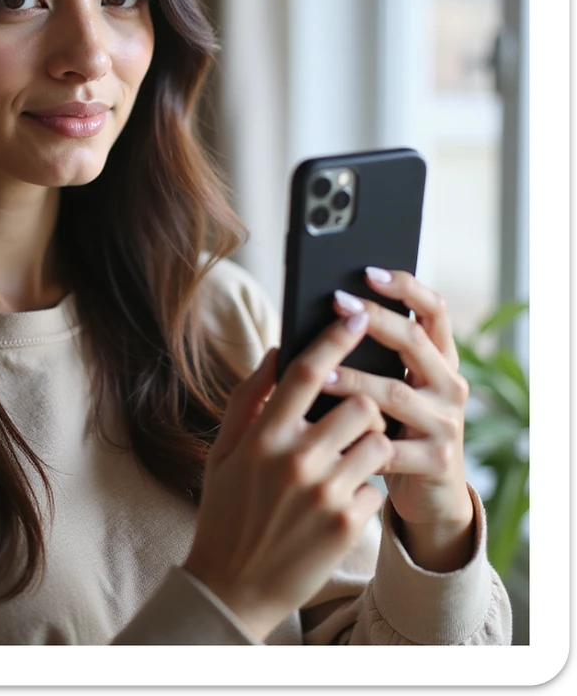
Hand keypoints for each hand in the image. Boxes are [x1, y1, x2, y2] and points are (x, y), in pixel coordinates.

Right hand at [184, 315, 389, 640]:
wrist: (234, 586)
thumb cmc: (226, 510)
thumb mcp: (224, 451)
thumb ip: (249, 398)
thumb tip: (275, 351)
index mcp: (262, 436)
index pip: (308, 372)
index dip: (337, 338)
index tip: (358, 314)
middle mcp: (296, 459)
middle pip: (359, 404)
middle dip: (359, 406)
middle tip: (343, 423)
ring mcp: (325, 492)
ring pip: (376, 441)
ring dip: (366, 446)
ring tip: (340, 463)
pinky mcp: (348, 523)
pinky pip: (376, 484)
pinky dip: (363, 488)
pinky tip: (336, 502)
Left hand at [320, 268, 474, 571]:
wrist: (429, 498)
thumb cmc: (395, 430)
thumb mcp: (390, 389)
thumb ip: (371, 357)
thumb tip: (324, 316)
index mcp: (439, 360)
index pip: (433, 310)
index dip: (405, 287)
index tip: (368, 270)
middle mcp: (450, 385)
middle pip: (414, 341)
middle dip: (373, 318)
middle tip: (335, 303)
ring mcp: (446, 423)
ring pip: (395, 393)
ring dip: (353, 381)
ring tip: (318, 375)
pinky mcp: (436, 461)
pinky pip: (391, 446)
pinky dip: (357, 439)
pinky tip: (328, 436)